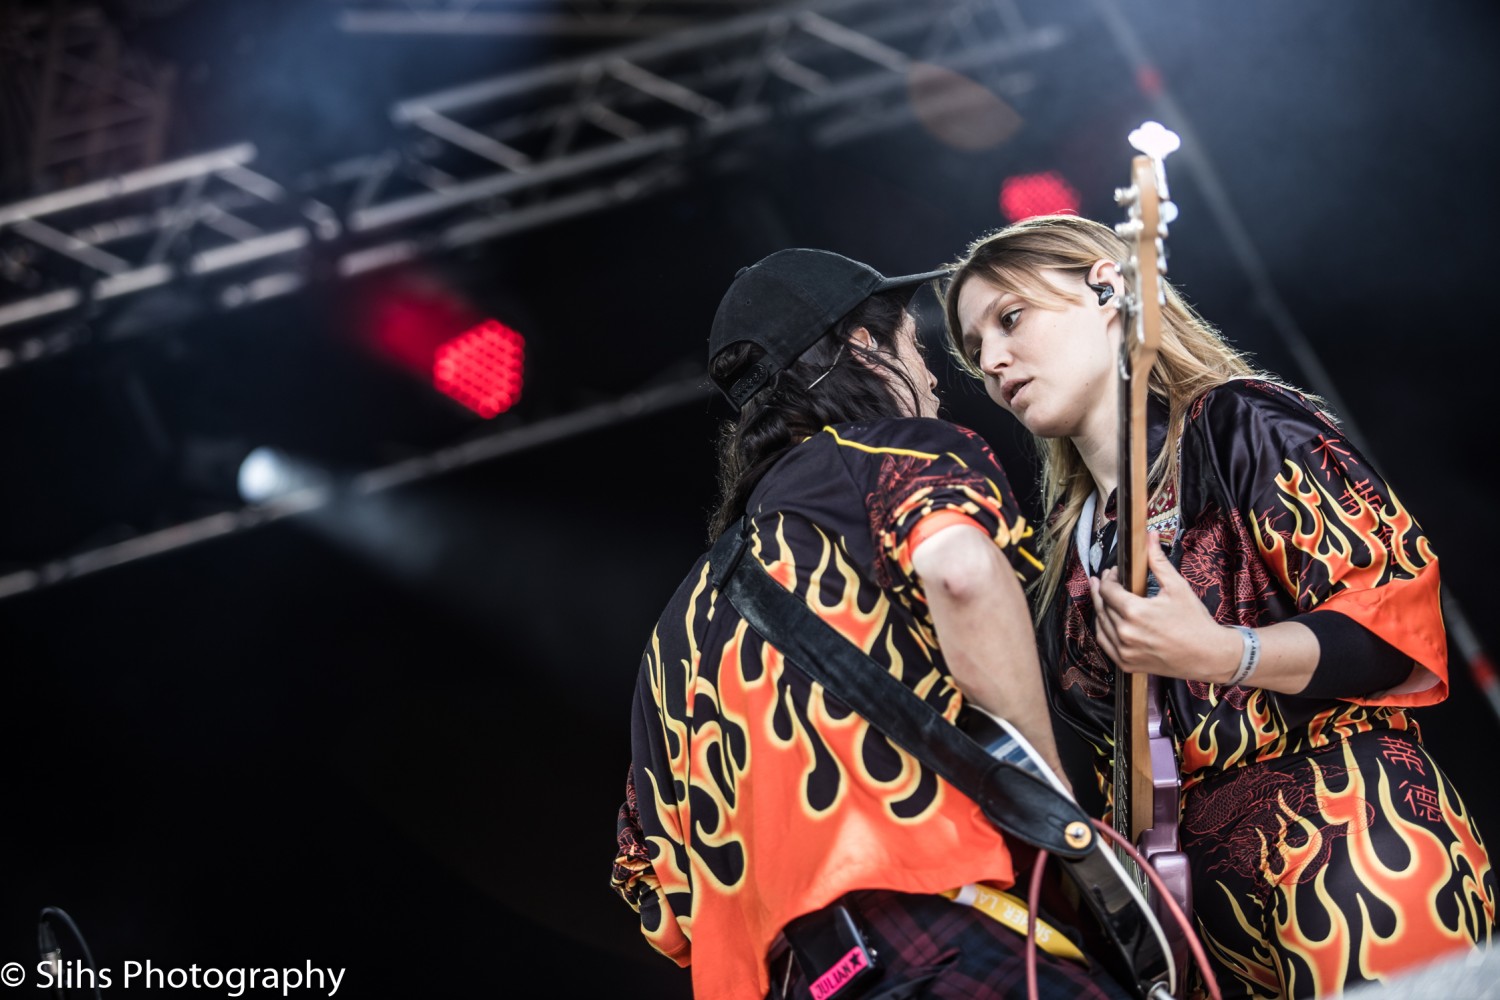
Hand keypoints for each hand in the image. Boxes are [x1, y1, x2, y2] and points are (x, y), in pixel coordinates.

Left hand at [1088, 531, 1239, 681]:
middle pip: (1102, 606)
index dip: (1108, 578)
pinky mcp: (1126, 664)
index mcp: (1135, 612)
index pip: (1107, 590)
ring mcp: (1124, 651)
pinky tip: (1107, 619)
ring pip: (1101, 624)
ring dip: (1101, 609)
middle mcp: (1125, 633)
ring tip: (1103, 597)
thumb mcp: (1177, 586)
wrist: (1209, 655)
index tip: (1114, 572)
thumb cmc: (1195, 621)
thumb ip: (1157, 561)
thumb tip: (1149, 536)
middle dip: (1101, 590)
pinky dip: (1103, 629)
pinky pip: (1104, 644)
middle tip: (1103, 580)